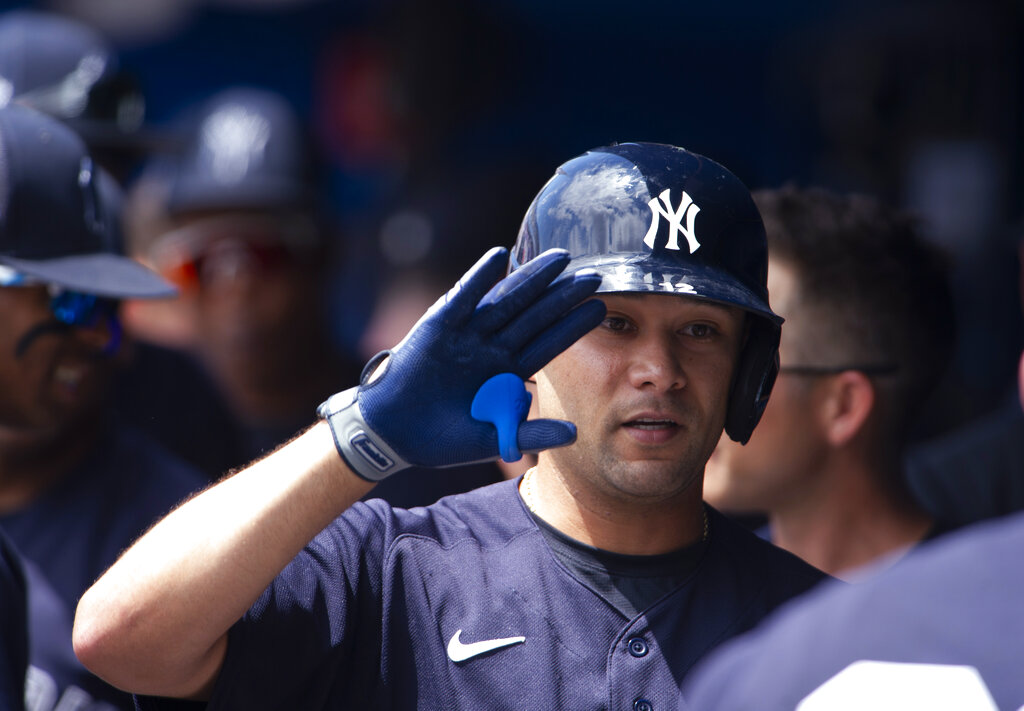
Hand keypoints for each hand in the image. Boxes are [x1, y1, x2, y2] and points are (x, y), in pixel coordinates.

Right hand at [318, 247, 604, 479]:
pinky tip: (499, 256)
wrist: (394, 435)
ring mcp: (466, 334)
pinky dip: (479, 277)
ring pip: (505, 301)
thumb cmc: (441, 438)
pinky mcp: (438, 326)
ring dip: (531, 278)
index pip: (547, 343)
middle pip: (534, 315)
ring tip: (560, 258)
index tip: (602, 309)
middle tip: (595, 274)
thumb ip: (531, 433)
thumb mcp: (492, 438)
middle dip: (563, 295)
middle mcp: (491, 347)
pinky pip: (463, 297)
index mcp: (507, 371)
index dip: (573, 326)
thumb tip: (576, 434)